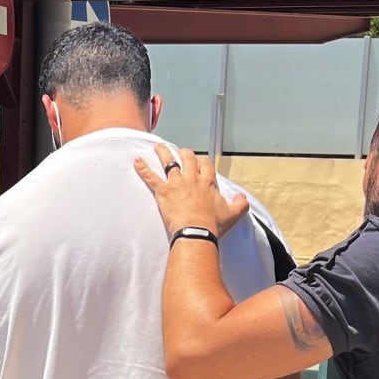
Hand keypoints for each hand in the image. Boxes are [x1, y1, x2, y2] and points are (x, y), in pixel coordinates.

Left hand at [135, 144, 249, 238]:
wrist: (196, 232)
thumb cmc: (213, 224)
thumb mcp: (233, 214)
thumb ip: (240, 204)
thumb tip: (242, 198)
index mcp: (207, 182)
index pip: (205, 164)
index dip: (202, 162)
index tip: (200, 162)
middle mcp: (192, 178)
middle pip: (188, 157)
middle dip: (184, 153)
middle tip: (180, 152)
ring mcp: (177, 183)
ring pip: (169, 161)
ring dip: (163, 153)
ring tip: (158, 147)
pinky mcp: (163, 190)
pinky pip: (151, 177)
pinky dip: (143, 169)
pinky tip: (136, 161)